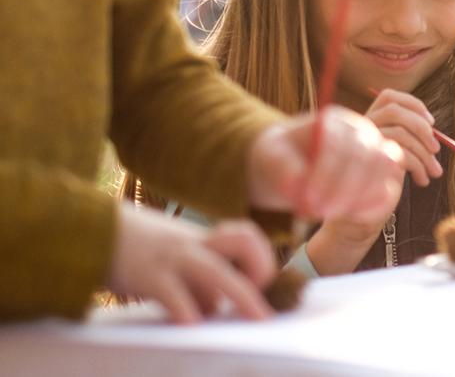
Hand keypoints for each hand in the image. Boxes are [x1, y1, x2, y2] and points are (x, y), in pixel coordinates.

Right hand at [108, 205, 275, 323]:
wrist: (87, 228)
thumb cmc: (133, 247)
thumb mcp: (170, 253)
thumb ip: (194, 277)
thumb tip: (213, 308)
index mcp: (200, 238)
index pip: (245, 235)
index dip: (260, 257)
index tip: (259, 282)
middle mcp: (192, 244)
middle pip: (241, 246)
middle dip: (264, 273)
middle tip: (270, 310)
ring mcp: (171, 257)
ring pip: (215, 271)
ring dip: (241, 295)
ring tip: (255, 318)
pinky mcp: (147, 274)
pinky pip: (172, 293)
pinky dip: (186, 309)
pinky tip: (193, 324)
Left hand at [245, 105, 403, 219]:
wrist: (291, 161)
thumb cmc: (281, 157)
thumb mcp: (271, 157)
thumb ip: (284, 167)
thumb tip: (299, 183)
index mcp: (333, 121)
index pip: (339, 142)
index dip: (326, 172)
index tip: (307, 199)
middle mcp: (360, 131)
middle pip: (367, 154)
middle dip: (345, 187)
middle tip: (319, 212)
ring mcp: (376, 150)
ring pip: (384, 167)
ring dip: (360, 196)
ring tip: (332, 215)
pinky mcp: (381, 173)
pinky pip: (388, 187)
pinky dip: (373, 204)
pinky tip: (349, 217)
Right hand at [365, 89, 440, 187]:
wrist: (361, 210)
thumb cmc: (383, 179)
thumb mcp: (396, 153)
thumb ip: (409, 137)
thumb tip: (435, 134)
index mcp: (367, 121)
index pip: (388, 97)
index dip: (413, 104)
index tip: (431, 122)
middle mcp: (362, 129)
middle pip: (395, 111)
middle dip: (422, 128)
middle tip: (436, 149)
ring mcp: (362, 144)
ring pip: (400, 134)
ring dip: (425, 155)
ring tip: (435, 172)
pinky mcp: (369, 162)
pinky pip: (401, 155)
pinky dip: (419, 167)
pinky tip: (422, 180)